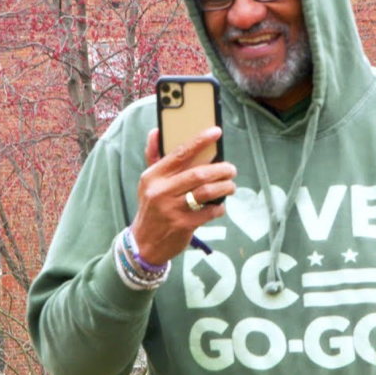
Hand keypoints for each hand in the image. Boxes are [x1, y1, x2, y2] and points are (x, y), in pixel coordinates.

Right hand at [131, 126, 236, 264]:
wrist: (144, 243)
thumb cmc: (151, 207)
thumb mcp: (148, 182)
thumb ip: (153, 156)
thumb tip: (156, 131)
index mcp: (153, 176)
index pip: (180, 153)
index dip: (200, 141)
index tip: (216, 132)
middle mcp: (161, 191)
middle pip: (199, 174)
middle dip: (221, 169)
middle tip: (231, 170)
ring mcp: (172, 209)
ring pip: (207, 192)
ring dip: (225, 187)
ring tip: (230, 186)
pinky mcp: (183, 225)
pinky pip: (209, 211)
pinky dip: (219, 207)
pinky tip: (220, 205)